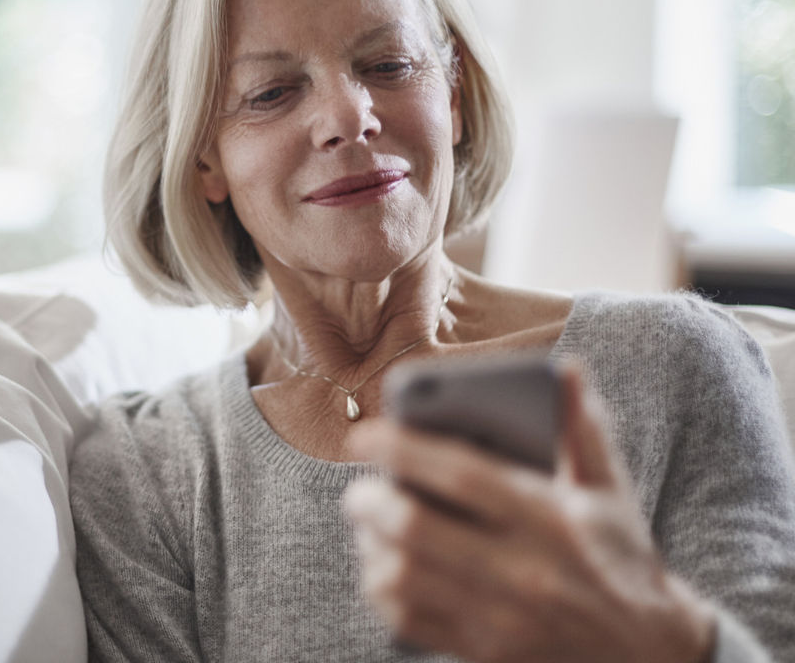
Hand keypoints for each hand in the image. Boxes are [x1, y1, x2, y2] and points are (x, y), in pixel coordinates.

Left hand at [343, 365, 715, 662]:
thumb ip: (583, 428)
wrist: (644, 654)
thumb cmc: (619, 555)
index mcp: (548, 519)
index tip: (363, 436)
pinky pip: (407, 620)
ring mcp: (499, 618)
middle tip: (358, 490)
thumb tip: (567, 369)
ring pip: (402, 578)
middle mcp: (521, 570)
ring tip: (370, 526)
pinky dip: (382, 590)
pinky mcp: (482, 652)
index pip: (461, 474)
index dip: (403, 449)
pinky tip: (386, 566)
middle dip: (370, 502)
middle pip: (416, 528)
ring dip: (370, 546)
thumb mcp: (609, 490)